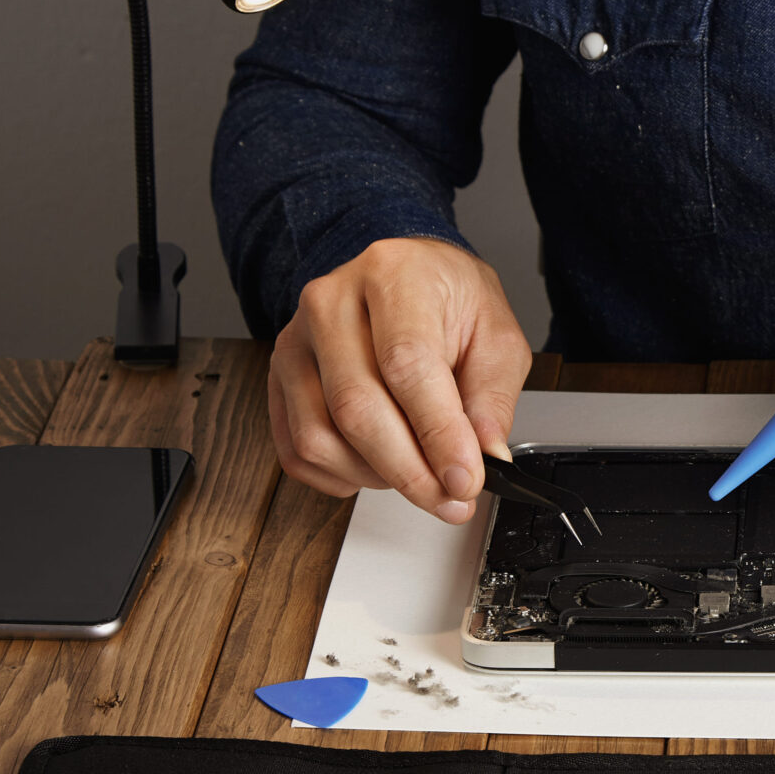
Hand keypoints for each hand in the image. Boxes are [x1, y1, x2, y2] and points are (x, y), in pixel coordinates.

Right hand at [268, 237, 533, 521]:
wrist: (407, 276)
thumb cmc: (449, 301)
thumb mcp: (497, 335)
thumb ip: (492, 396)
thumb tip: (485, 454)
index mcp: (392, 276)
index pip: (406, 366)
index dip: (436, 434)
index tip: (464, 478)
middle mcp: (330, 304)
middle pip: (355, 408)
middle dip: (409, 471)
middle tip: (450, 497)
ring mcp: (295, 342)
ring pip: (319, 437)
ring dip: (375, 476)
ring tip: (419, 472)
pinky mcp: (277, 379)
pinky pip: (297, 451)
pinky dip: (341, 476)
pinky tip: (378, 467)